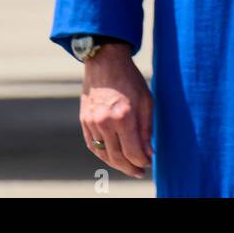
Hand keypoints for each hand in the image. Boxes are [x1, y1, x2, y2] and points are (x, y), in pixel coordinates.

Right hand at [79, 43, 151, 177]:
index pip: (133, 153)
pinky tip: (113, 157)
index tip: (149, 162)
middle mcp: (105, 122)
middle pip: (118, 158)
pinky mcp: (84, 120)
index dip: (143, 162)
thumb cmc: (130, 79)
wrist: (105, 60)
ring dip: (117, 164)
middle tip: (140, 172)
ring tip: (128, 166)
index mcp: (123, 117)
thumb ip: (146, 130)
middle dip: (130, 168)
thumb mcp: (146, 102)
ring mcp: (92, 122)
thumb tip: (148, 154)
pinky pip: (92, 145)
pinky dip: (103, 154)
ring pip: (104, 154)